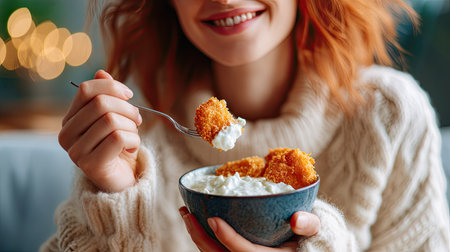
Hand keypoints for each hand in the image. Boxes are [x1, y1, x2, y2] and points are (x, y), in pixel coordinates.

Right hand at [59, 70, 141, 191]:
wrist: (121, 180)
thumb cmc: (117, 147)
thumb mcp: (114, 117)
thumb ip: (106, 96)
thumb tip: (102, 73)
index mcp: (69, 120)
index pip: (87, 90)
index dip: (112, 87)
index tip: (129, 95)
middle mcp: (66, 135)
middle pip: (100, 104)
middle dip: (127, 108)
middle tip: (137, 120)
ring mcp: (76, 152)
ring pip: (111, 120)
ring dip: (132, 127)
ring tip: (133, 136)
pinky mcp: (91, 165)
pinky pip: (118, 138)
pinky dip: (133, 140)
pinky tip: (131, 149)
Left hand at [179, 206, 319, 251]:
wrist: (306, 248)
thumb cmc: (307, 236)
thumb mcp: (315, 230)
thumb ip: (309, 224)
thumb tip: (297, 218)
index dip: (227, 238)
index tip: (212, 218)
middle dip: (200, 237)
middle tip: (187, 213)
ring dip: (196, 236)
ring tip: (186, 214)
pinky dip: (202, 238)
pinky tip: (196, 221)